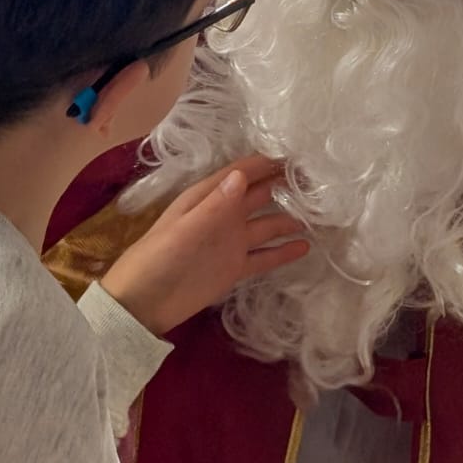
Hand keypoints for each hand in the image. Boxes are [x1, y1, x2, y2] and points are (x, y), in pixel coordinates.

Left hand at [101, 155, 307, 336]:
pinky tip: (306, 247)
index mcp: (206, 198)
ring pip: (267, 225)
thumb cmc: (156, 260)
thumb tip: (242, 175)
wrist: (141, 304)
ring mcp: (230, 243)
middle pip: (259, 195)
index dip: (268, 164)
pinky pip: (264, 257)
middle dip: (286, 186)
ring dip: (290, 218)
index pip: (242, 173)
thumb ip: (214, 206)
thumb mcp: (184, 230)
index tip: (299, 157)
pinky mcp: (234, 268)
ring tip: (321, 214)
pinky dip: (284, 252)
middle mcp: (223, 216)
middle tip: (320, 182)